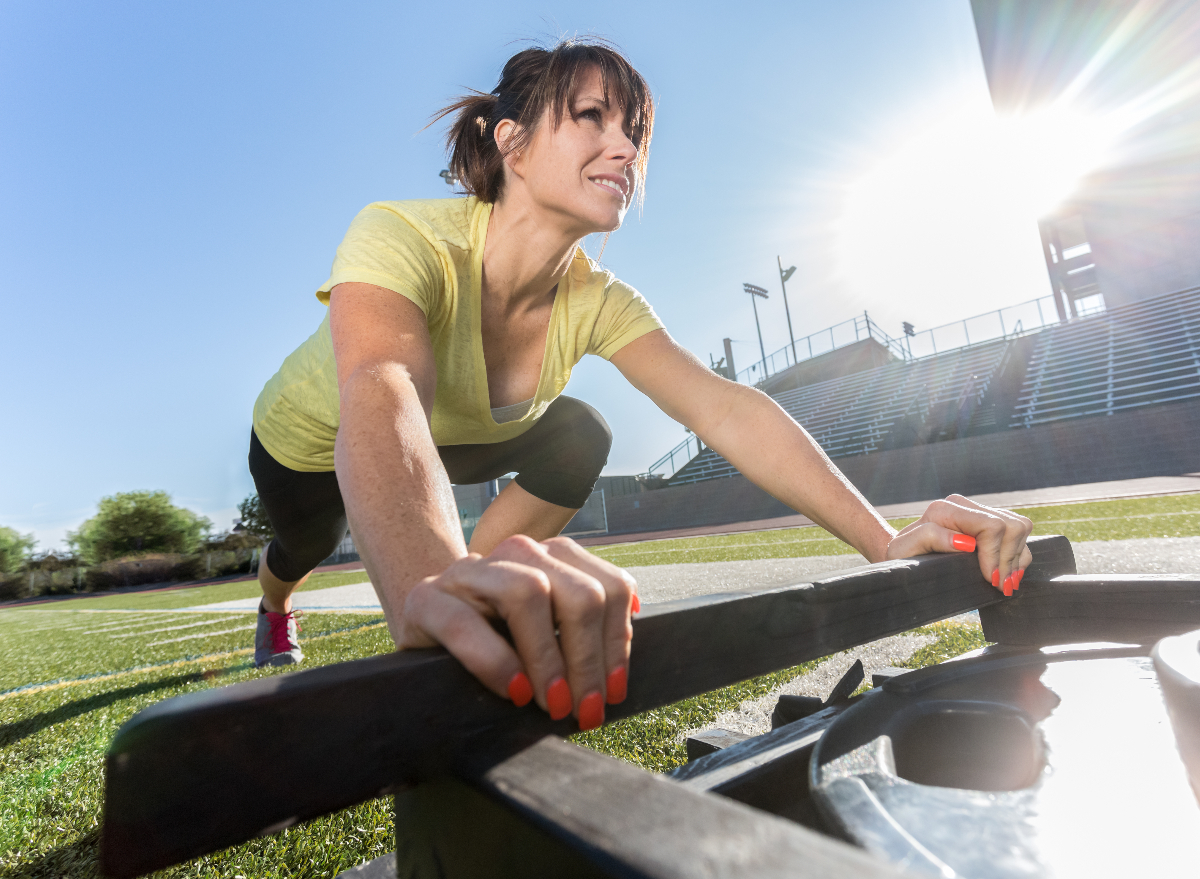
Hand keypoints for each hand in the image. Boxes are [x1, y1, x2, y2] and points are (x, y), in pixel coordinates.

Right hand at [394, 534, 638, 729]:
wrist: (422, 640)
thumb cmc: (494, 648)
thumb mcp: (545, 641)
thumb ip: (579, 643)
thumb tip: (616, 684)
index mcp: (554, 560)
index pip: (610, 587)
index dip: (618, 642)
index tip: (615, 692)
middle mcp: (517, 555)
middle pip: (579, 592)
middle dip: (589, 658)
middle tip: (585, 709)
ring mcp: (470, 572)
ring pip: (527, 591)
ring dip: (548, 658)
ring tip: (552, 704)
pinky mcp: (426, 598)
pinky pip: (465, 623)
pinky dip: (495, 661)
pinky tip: (513, 692)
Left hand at [885, 494, 1032, 595]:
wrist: (906, 554)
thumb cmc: (904, 555)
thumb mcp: (904, 551)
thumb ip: (928, 538)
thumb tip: (963, 541)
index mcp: (945, 509)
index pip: (991, 526)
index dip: (995, 555)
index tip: (990, 579)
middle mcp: (964, 505)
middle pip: (1012, 527)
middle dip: (1008, 560)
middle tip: (998, 586)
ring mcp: (979, 511)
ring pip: (1021, 529)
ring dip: (1016, 560)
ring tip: (1002, 582)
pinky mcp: (991, 522)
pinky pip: (1021, 535)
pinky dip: (1019, 557)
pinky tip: (1006, 573)